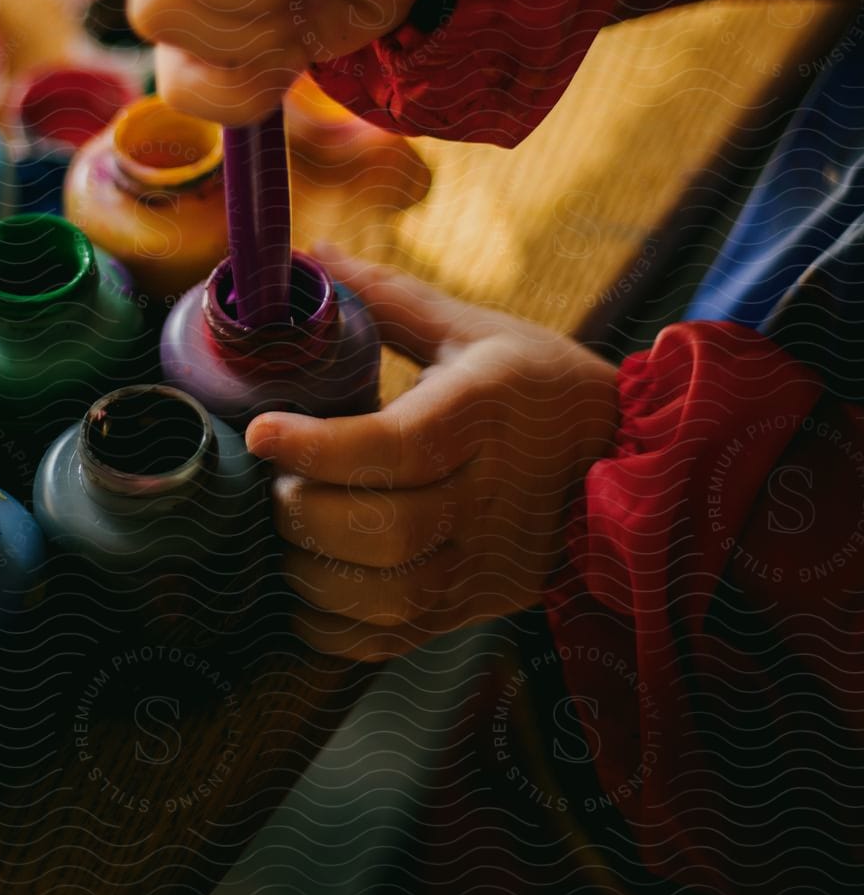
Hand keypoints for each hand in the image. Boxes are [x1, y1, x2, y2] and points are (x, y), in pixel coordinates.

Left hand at [246, 250, 619, 660]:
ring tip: (290, 529)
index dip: (319, 446)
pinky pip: (388, 640)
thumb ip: (390, 298)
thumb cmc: (543, 389)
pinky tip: (310, 583)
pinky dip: (332, 624)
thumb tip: (312, 254)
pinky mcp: (472, 610)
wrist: (633, 467)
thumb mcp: (477, 331)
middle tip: (277, 480)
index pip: (395, 446)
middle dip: (305, 509)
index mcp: (483, 415)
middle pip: (383, 529)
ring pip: (383, 597)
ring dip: (311, 571)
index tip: (262, 431)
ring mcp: (483, 565)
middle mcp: (487, 498)